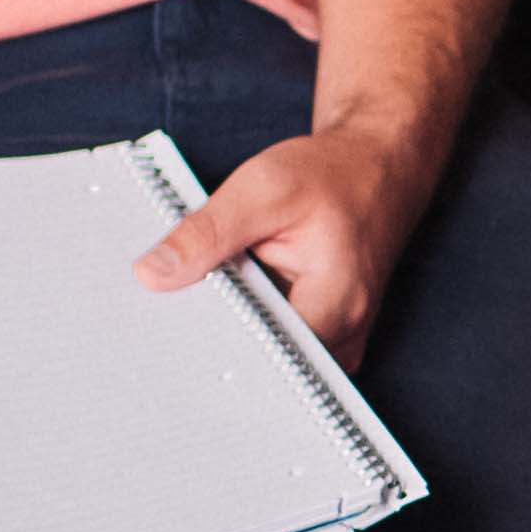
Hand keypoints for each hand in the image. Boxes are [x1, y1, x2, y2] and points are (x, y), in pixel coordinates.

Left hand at [141, 115, 438, 360]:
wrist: (377, 166)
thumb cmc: (332, 174)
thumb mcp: (262, 187)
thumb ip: (206, 233)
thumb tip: (153, 274)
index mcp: (336, 305)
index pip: (264, 358)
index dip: (213, 346)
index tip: (171, 331)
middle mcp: (343, 335)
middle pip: (264, 365)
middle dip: (215, 340)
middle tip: (169, 317)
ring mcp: (337, 340)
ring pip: (269, 357)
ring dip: (232, 331)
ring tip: (203, 299)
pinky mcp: (326, 335)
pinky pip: (278, 345)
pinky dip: (248, 324)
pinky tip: (227, 298)